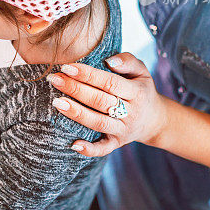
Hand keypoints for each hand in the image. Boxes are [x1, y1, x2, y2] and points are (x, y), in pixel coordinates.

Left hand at [48, 52, 169, 156]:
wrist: (155, 120)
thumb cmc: (141, 89)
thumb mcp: (142, 71)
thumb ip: (128, 61)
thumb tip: (109, 60)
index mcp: (136, 92)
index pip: (109, 82)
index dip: (87, 75)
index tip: (67, 67)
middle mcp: (131, 112)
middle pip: (100, 101)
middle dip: (75, 90)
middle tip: (54, 79)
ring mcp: (123, 130)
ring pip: (98, 123)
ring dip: (76, 114)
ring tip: (56, 102)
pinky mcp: (117, 143)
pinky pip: (103, 149)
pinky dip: (89, 149)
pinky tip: (73, 144)